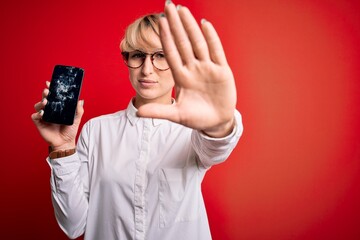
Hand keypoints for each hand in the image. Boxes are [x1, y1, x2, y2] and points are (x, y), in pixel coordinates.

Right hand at [31, 81, 83, 150]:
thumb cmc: (70, 130)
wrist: (66, 142)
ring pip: (38, 106)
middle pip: (44, 98)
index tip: (49, 82)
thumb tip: (80, 100)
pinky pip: (35, 116)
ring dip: (40, 102)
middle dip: (45, 93)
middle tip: (47, 91)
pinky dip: (37, 114)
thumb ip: (79, 110)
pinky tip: (42, 113)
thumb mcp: (76, 118)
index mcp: (57, 107)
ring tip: (46, 102)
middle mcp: (49, 110)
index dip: (50, 89)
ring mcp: (43, 116)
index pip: (52, 95)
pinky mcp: (39, 123)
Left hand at [137, 2, 236, 137]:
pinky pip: (216, 51)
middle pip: (183, 42)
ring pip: (198, 43)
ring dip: (190, 26)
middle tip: (168, 5)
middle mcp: (193, 68)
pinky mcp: (222, 71)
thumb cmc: (196, 118)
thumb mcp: (177, 115)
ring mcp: (208, 68)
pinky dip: (211, 38)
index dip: (166, 37)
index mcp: (182, 77)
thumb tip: (138, 112)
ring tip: (182, 9)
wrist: (216, 122)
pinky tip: (204, 24)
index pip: (171, 53)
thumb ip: (159, 111)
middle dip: (175, 24)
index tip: (159, 21)